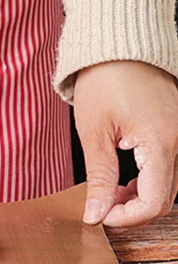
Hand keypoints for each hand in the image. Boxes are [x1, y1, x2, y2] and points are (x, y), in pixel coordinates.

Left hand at [73, 60, 177, 227]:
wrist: (119, 45)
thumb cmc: (104, 81)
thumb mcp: (94, 133)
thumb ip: (100, 178)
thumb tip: (95, 214)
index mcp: (161, 143)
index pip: (154, 203)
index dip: (126, 218)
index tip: (100, 215)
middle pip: (166, 198)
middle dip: (133, 210)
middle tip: (102, 206)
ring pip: (171, 184)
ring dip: (141, 196)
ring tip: (110, 191)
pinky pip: (170, 166)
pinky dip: (149, 179)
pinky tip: (125, 177)